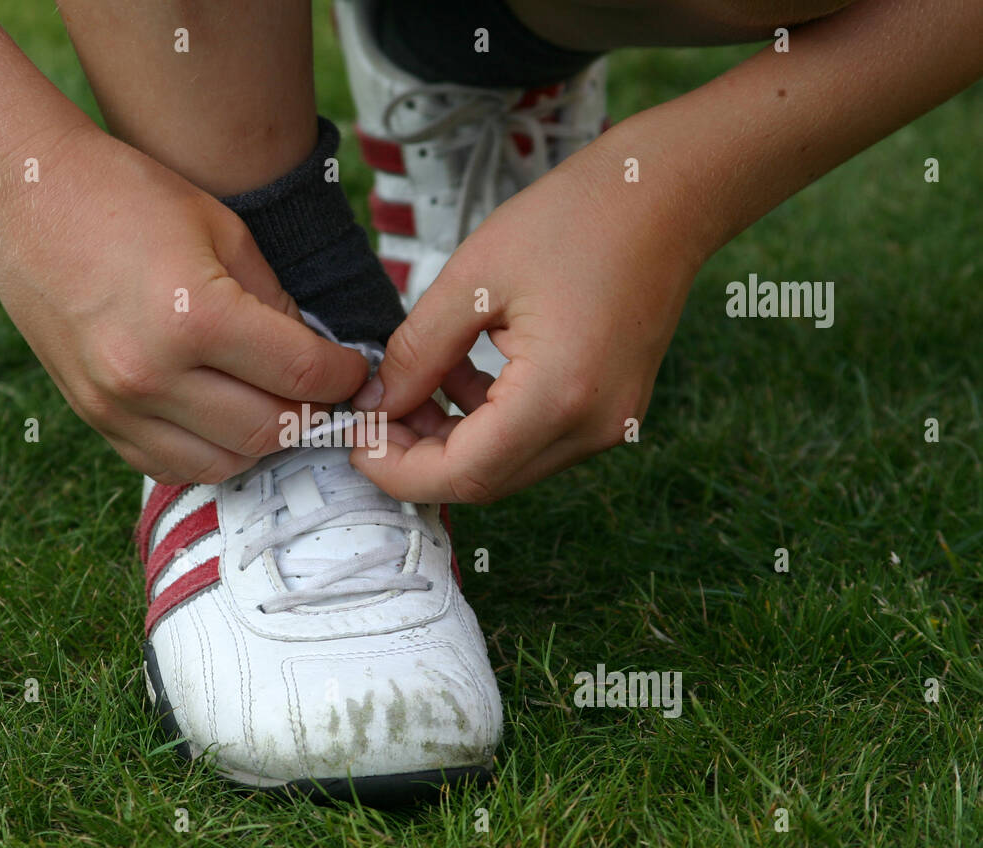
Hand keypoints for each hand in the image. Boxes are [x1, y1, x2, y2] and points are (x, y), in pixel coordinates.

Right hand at [0, 126, 367, 483]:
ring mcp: (117, 405)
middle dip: (311, 413)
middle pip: (269, 430)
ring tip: (274, 403)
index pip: (302, 376)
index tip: (355, 371)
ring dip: (262, 441)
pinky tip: (223, 417)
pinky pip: (170, 466)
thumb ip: (276, 303)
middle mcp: (152, 375)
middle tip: (323, 390)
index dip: (344, 378)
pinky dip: (210, 453)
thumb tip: (314, 357)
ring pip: (224, 463)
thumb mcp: (223, 229)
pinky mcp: (93, 418)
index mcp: (195, 318)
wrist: (23, 196)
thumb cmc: (124, 195)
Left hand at [349, 157, 701, 502]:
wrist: (668, 193)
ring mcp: (610, 424)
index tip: (354, 441)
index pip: (463, 474)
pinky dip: (488, 422)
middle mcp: (592, 427)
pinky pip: (536, 439)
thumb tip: (378, 403)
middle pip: (485, 480)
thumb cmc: (577, 217)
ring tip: (412, 386)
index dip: (397, 469)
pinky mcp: (612, 410)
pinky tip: (462, 374)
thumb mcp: (472, 278)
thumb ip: (418, 351)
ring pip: (508, 464)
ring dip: (451, 439)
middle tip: (374, 412)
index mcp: (559, 395)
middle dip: (418, 457)